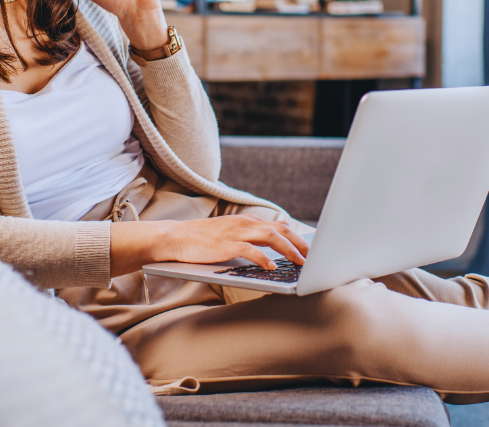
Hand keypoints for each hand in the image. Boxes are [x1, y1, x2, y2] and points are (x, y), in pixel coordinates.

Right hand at [109, 215, 310, 277]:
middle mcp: (245, 224)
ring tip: (300, 262)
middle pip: (281, 230)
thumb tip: (273, 253)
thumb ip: (251, 239)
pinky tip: (272, 267)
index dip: (298, 237)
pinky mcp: (225, 245)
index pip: (280, 226)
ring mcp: (235, 233)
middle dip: (300, 244)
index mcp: (247, 221)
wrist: (175, 238)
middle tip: (313, 258)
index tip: (311, 249)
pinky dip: (263, 258)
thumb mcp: (231, 234)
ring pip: (271, 237)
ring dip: (289, 250)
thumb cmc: (203, 240)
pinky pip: (250, 250)